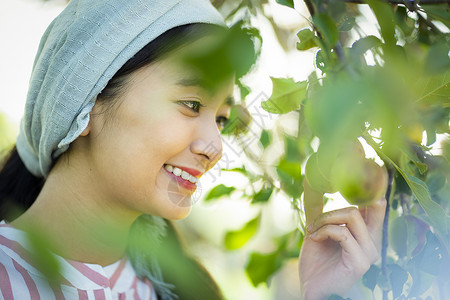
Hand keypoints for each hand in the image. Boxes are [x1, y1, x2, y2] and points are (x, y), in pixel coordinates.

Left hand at [299, 181, 385, 299]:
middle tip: (315, 219)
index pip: (375, 205)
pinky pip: (343, 233)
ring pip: (351, 215)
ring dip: (324, 220)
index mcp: (366, 232)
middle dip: (339, 203)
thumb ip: (320, 211)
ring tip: (312, 232)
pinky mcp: (361, 261)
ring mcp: (370, 251)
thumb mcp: (317, 230)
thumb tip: (310, 181)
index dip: (372, 188)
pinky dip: (323, 231)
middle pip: (368, 205)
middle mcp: (373, 240)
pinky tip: (313, 239)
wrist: (311, 288)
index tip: (364, 169)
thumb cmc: (316, 261)